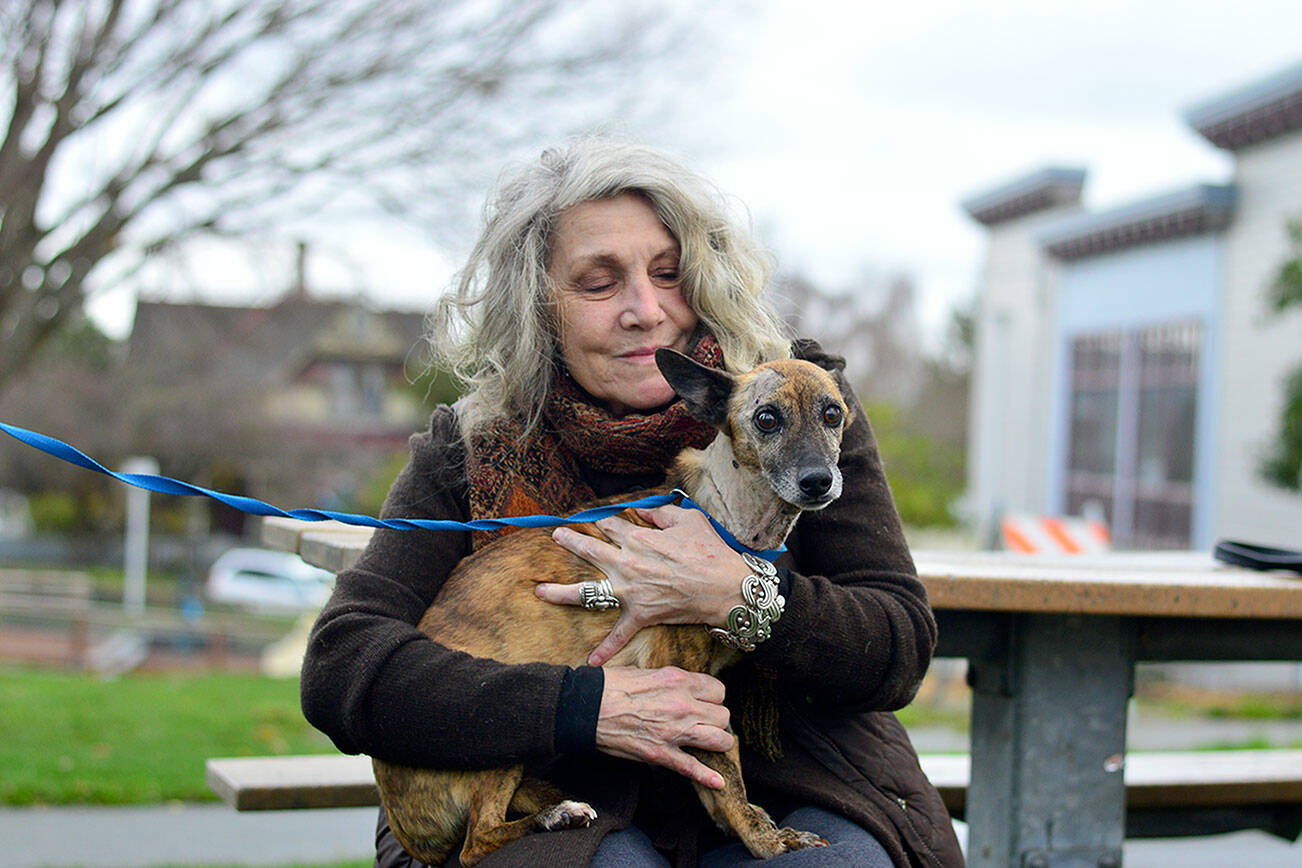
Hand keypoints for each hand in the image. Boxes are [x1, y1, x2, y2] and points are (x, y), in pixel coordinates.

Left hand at [536, 505, 750, 664]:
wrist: (726, 587)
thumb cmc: (710, 551)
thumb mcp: (688, 520)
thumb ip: (662, 513)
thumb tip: (644, 510)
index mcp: (638, 538)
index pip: (610, 523)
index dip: (602, 518)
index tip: (594, 518)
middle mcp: (627, 563)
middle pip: (589, 550)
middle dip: (569, 541)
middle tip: (556, 536)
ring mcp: (630, 591)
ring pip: (587, 592)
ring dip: (561, 592)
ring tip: (540, 592)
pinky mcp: (641, 614)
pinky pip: (619, 635)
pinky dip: (605, 649)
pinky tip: (590, 663)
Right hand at [595, 665, 733, 788]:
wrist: (586, 708)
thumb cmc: (610, 686)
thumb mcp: (644, 671)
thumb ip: (668, 680)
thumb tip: (677, 684)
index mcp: (678, 681)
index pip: (718, 690)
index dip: (713, 697)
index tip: (706, 701)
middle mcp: (683, 705)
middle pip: (723, 715)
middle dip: (717, 719)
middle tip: (706, 722)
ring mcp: (674, 732)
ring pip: (719, 740)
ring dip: (719, 743)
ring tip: (713, 743)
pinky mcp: (661, 754)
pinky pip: (693, 768)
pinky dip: (707, 777)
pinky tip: (718, 782)